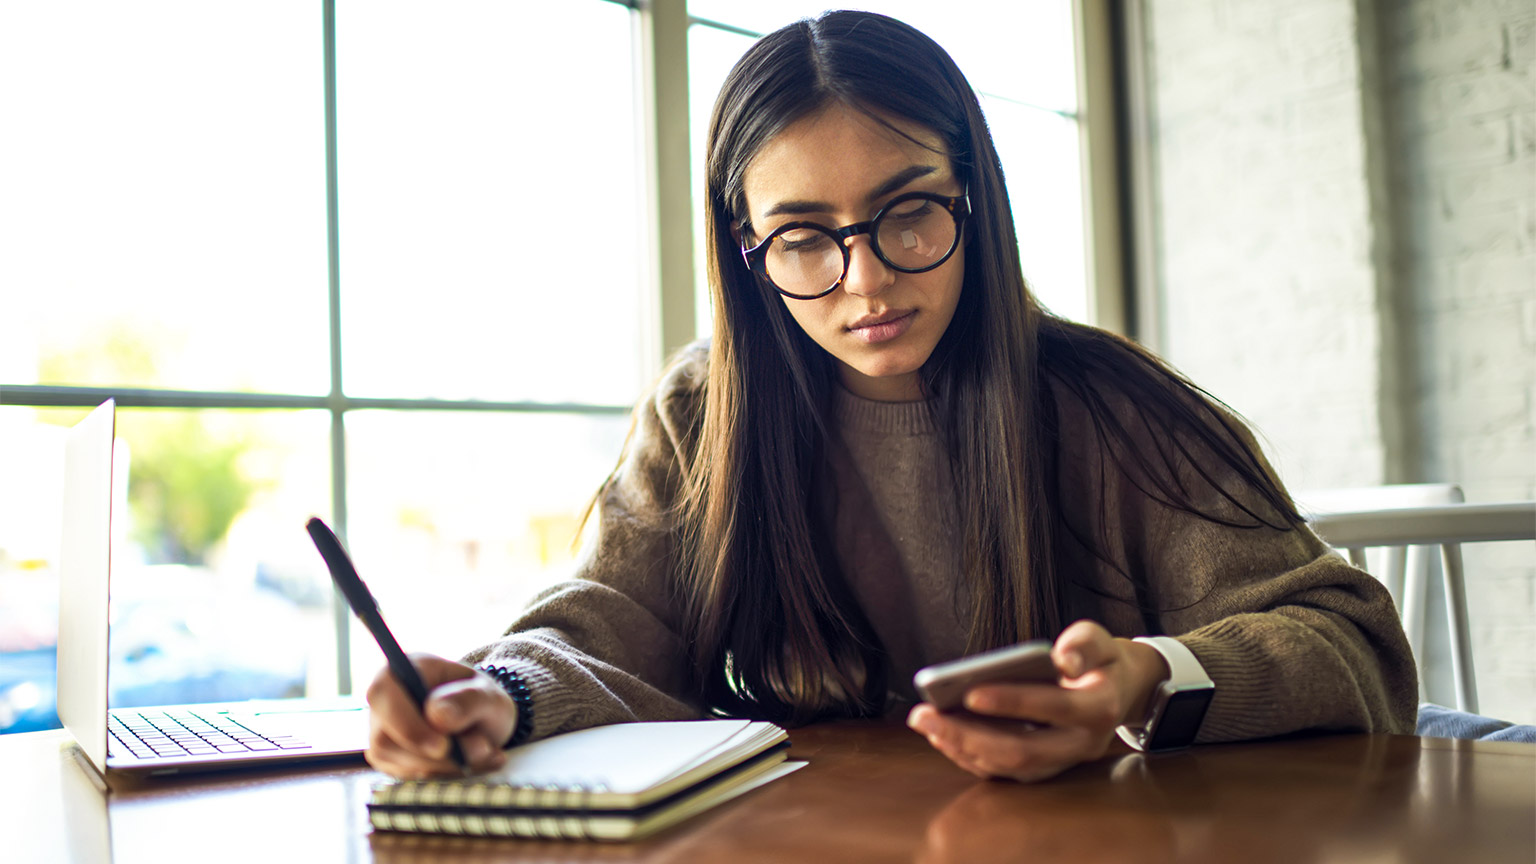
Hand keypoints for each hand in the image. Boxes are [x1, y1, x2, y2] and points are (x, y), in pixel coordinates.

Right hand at [364, 652, 517, 778]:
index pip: (383, 695)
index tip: (442, 746)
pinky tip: (475, 763)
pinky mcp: (391, 762)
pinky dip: (448, 776)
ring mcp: (383, 735)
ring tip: (485, 750)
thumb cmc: (479, 699)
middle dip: (435, 755)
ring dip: (448, 766)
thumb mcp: (487, 694)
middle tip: (480, 749)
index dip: (407, 724)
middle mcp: (384, 704)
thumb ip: (467, 700)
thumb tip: (438, 715)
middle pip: (386, 740)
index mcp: (402, 671)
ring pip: (401, 764)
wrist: (482, 721)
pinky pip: (413, 778)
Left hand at [906, 620, 1169, 782]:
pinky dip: (969, 756)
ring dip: (962, 748)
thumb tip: (1062, 657)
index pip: (1055, 707)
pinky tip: (940, 734)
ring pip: (1009, 767)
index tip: (970, 692)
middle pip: (1023, 751)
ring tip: (925, 723)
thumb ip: (1084, 643)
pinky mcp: (1044, 768)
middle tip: (924, 716)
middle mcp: (1083, 745)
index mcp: (1100, 708)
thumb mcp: (1101, 641)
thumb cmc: (1100, 660)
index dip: (1014, 702)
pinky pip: (1004, 772)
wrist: (1117, 692)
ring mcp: (1063, 762)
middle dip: (968, 735)